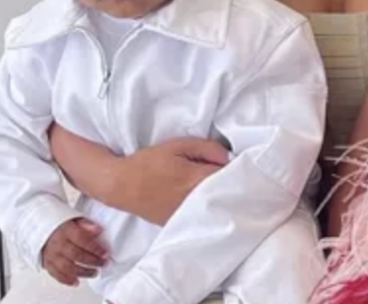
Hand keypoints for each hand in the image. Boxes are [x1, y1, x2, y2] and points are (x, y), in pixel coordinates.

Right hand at [41, 218, 106, 286]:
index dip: (95, 248)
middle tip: (103, 264)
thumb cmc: (60, 224)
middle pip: (76, 255)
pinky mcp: (46, 263)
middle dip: (92, 261)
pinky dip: (67, 280)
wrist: (39, 227)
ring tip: (94, 273)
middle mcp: (58, 243)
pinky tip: (76, 281)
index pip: (82, 240)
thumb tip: (98, 230)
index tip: (105, 254)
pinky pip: (56, 274)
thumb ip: (86, 224)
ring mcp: (51, 254)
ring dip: (82, 272)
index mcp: (66, 230)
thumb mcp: (74, 218)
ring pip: (67, 267)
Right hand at [50, 124, 229, 224]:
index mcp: (197, 180)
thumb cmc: (150, 162)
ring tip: (224, 189)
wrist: (121, 185)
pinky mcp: (178, 223)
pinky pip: (202, 216)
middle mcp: (194, 201)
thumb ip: (208, 148)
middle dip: (235, 186)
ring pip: (216, 208)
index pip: (232, 178)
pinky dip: (209, 209)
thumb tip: (229, 158)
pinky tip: (208, 201)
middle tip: (239, 178)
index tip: (246, 166)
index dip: (241, 171)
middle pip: (227, 195)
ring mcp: (186, 215)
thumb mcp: (179, 145)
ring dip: (222, 199)